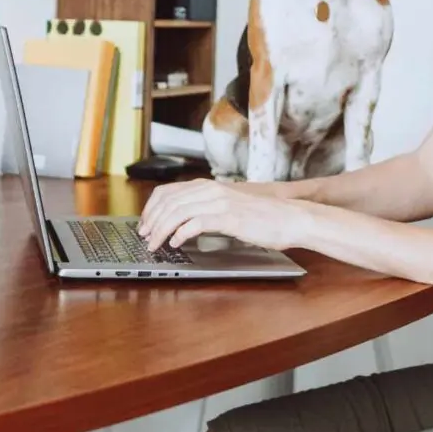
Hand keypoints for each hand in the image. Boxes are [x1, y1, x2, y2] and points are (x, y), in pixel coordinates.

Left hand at [137, 178, 313, 251]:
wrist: (288, 218)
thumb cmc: (261, 216)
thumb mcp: (228, 207)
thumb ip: (207, 209)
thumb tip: (183, 222)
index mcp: (209, 186)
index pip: (167, 191)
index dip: (150, 208)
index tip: (144, 223)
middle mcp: (211, 190)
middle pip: (168, 202)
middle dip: (151, 221)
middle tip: (144, 237)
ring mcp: (219, 202)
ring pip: (178, 212)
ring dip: (161, 230)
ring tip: (155, 244)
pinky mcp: (228, 217)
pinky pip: (196, 223)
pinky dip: (181, 234)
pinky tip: (176, 244)